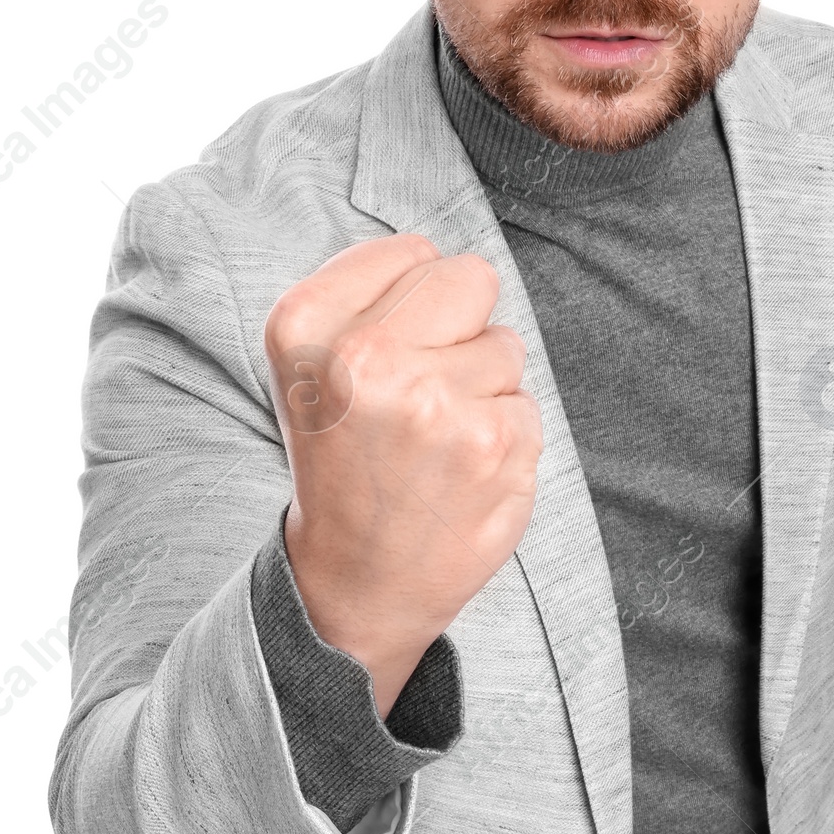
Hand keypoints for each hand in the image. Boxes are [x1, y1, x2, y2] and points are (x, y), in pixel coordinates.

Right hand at [264, 231, 541, 715]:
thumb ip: (366, 293)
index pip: (412, 250)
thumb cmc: (343, 462)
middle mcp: (365, 357)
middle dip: (459, 326)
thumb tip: (443, 257)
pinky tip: (462, 475)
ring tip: (435, 443)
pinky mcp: (495, 444)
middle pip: (470, 279)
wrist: (356, 583)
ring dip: (481, 389)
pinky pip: (527, 403)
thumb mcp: (310, 368)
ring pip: (505, 346)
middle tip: (421, 394)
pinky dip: (505, 438)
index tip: (383, 355)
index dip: (410, 301)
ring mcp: (435, 402)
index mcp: (306, 327)